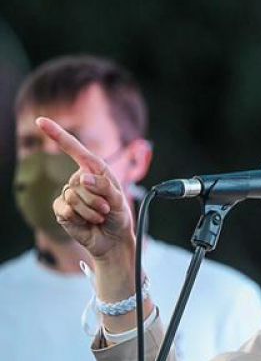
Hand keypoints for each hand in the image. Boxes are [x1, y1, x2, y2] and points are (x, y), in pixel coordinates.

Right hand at [39, 117, 135, 260]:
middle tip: (106, 209)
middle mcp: (78, 179)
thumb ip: (105, 186)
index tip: (41, 121)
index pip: (73, 149)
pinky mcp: (61, 209)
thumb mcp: (119, 199)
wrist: (113, 239)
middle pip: (80, 182)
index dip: (57, 134)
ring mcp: (68, 194)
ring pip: (74, 197)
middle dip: (98, 198)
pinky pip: (66, 209)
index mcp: (94, 170)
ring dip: (92, 210)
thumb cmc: (118, 215)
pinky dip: (81, 218)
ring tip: (99, 215)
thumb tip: (82, 178)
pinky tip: (87, 222)